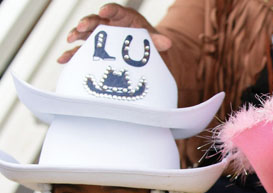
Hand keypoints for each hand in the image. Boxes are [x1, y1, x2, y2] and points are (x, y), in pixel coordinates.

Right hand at [57, 3, 171, 63]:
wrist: (145, 56)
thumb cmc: (149, 44)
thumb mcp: (155, 41)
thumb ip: (158, 41)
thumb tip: (167, 42)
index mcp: (124, 19)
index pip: (115, 11)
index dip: (109, 10)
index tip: (103, 11)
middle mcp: (109, 26)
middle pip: (96, 21)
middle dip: (88, 23)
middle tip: (82, 26)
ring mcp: (100, 38)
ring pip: (85, 34)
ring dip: (76, 35)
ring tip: (70, 39)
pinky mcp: (94, 51)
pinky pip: (80, 52)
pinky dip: (71, 55)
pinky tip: (63, 59)